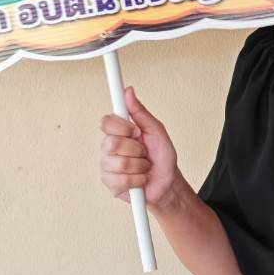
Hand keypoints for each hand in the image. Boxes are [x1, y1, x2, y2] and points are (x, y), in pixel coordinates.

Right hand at [99, 86, 180, 210]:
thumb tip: (128, 91)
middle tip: (144, 152)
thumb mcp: (156, 130)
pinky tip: (140, 178)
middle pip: (111, 143)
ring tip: (144, 167)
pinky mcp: (109, 183)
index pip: (106, 122)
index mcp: (119, 131)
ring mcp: (107, 165)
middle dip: (136, 149)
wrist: (167, 182)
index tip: (137, 131)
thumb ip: (140, 112)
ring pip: (119, 163)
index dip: (122, 127)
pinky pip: (121, 180)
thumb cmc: (161, 156)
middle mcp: (109, 147)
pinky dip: (138, 179)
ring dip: (139, 166)